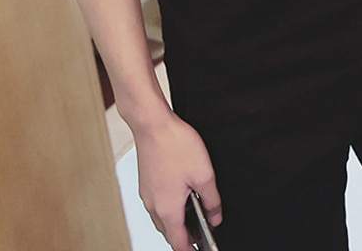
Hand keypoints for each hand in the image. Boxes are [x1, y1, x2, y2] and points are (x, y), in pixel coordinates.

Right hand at [134, 110, 222, 250]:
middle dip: (184, 236)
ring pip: (161, 218)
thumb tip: (215, 217)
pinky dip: (169, 207)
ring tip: (194, 214)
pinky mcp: (146, 183)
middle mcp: (153, 206)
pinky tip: (181, 194)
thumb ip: (212, 200)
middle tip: (201, 232)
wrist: (152, 124)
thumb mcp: (204, 174)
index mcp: (168, 210)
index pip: (178, 244)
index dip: (192, 250)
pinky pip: (157, 204)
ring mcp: (147, 194)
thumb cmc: (174, 145)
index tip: (202, 248)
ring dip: (176, 222)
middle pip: (168, 233)